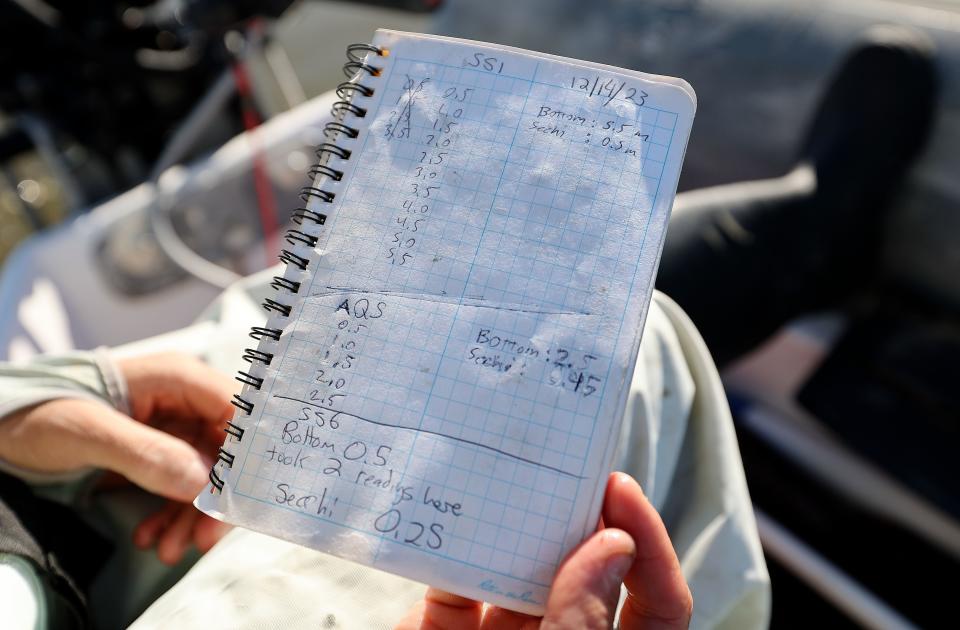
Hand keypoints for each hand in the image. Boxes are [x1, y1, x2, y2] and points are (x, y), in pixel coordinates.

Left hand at [0, 352, 235, 563]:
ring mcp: (174, 428)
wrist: (3, 428)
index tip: (241, 496)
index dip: (248, 452)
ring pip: (207, 474)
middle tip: (203, 539)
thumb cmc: (40, 413)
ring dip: (192, 515)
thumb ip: (146, 453)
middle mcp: (185, 400)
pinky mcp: (160, 453)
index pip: (236, 411)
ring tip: (168, 550)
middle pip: (226, 449)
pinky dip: (171, 515)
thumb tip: (202, 482)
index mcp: (178, 378)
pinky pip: (182, 485)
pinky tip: (151, 537)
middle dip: (217, 498)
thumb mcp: (88, 432)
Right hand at [395, 472, 691, 629]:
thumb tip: (612, 544)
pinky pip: (450, 583)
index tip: (619, 491)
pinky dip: (448, 549)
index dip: (649, 545)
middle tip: (566, 468)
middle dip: (580, 518)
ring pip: (519, 569)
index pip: (655, 604)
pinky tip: (453, 516)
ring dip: (515, 524)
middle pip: (586, 572)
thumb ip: (581, 623)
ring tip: (514, 475)